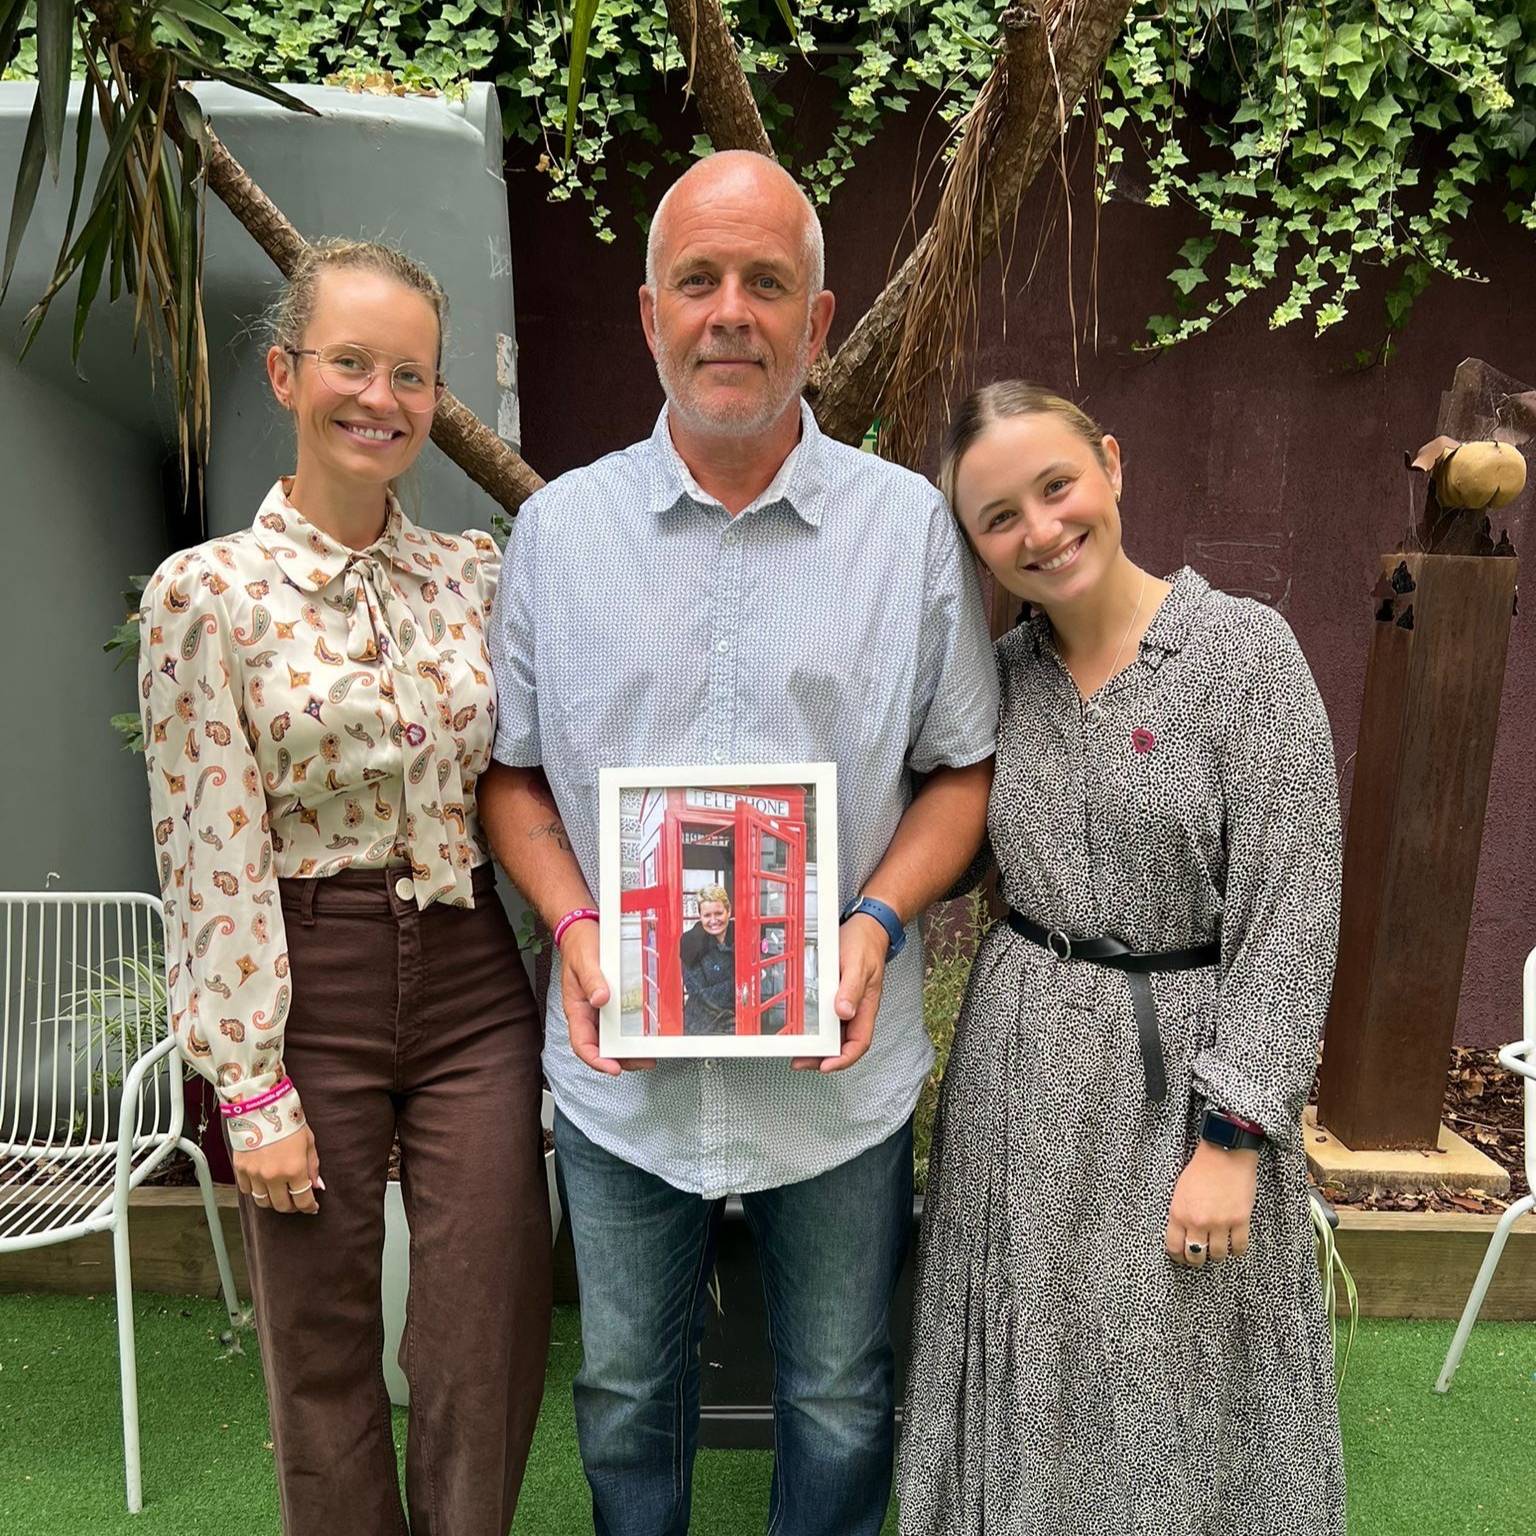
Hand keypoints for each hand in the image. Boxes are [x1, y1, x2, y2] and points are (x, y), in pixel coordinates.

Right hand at [233, 1125, 321, 1215]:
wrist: (261, 1106)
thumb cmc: (288, 1121)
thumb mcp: (308, 1142)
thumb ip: (312, 1166)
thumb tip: (316, 1186)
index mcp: (294, 1169)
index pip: (303, 1200)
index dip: (309, 1207)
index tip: (311, 1207)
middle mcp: (274, 1176)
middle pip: (282, 1206)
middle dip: (292, 1206)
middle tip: (296, 1201)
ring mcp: (255, 1174)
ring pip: (262, 1202)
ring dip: (273, 1201)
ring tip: (279, 1193)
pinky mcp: (240, 1169)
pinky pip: (246, 1190)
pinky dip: (255, 1190)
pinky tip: (262, 1183)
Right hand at [561, 920, 653, 1075]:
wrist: (583, 931)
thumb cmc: (579, 947)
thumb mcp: (584, 961)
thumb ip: (592, 980)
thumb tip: (600, 1000)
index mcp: (577, 1009)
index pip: (582, 1044)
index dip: (596, 1060)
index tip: (612, 1067)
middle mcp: (588, 1014)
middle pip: (601, 1047)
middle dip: (621, 1059)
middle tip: (643, 1061)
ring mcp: (600, 1010)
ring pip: (612, 1038)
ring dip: (628, 1049)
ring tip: (648, 1053)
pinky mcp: (611, 1003)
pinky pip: (620, 1023)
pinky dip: (632, 1031)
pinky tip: (646, 1033)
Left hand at [794, 913, 888, 1071]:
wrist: (867, 926)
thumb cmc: (865, 944)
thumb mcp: (857, 965)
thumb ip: (851, 988)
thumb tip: (844, 1012)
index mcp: (865, 1007)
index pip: (858, 1043)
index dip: (843, 1059)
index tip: (825, 1065)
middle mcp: (856, 1009)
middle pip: (843, 1044)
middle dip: (823, 1058)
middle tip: (800, 1062)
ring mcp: (846, 1003)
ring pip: (833, 1034)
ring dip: (817, 1045)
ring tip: (797, 1051)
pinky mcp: (836, 994)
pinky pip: (826, 1018)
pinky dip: (815, 1027)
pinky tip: (802, 1028)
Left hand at [1165, 1139, 1258, 1267]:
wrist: (1224, 1153)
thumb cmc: (1201, 1169)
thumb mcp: (1180, 1192)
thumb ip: (1180, 1214)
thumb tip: (1183, 1235)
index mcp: (1179, 1213)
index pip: (1174, 1247)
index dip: (1178, 1256)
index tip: (1182, 1256)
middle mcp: (1198, 1221)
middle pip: (1195, 1256)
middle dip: (1196, 1259)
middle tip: (1200, 1255)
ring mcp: (1220, 1223)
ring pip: (1218, 1255)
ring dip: (1217, 1254)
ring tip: (1217, 1248)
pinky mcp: (1240, 1221)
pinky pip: (1239, 1248)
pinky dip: (1236, 1250)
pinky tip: (1234, 1244)